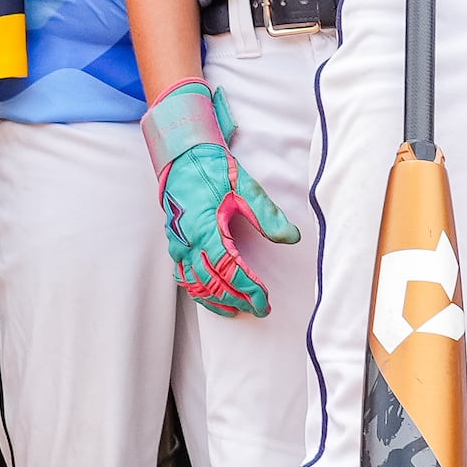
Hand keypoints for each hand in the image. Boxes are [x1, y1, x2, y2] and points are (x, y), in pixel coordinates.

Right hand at [143, 80, 299, 316]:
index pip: (230, 270)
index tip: (264, 302)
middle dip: (237, 300)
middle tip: (258, 309)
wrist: (181, 157)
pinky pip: (184, 276)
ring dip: (216, 301)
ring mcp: (178, 244)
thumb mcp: (244, 187)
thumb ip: (267, 215)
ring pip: (195, 284)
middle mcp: (188, 241)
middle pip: (213, 283)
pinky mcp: (175, 244)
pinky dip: (198, 291)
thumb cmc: (212, 170)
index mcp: (207, 228)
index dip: (248, 290)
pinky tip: (212, 296)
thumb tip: (291, 238)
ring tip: (237, 309)